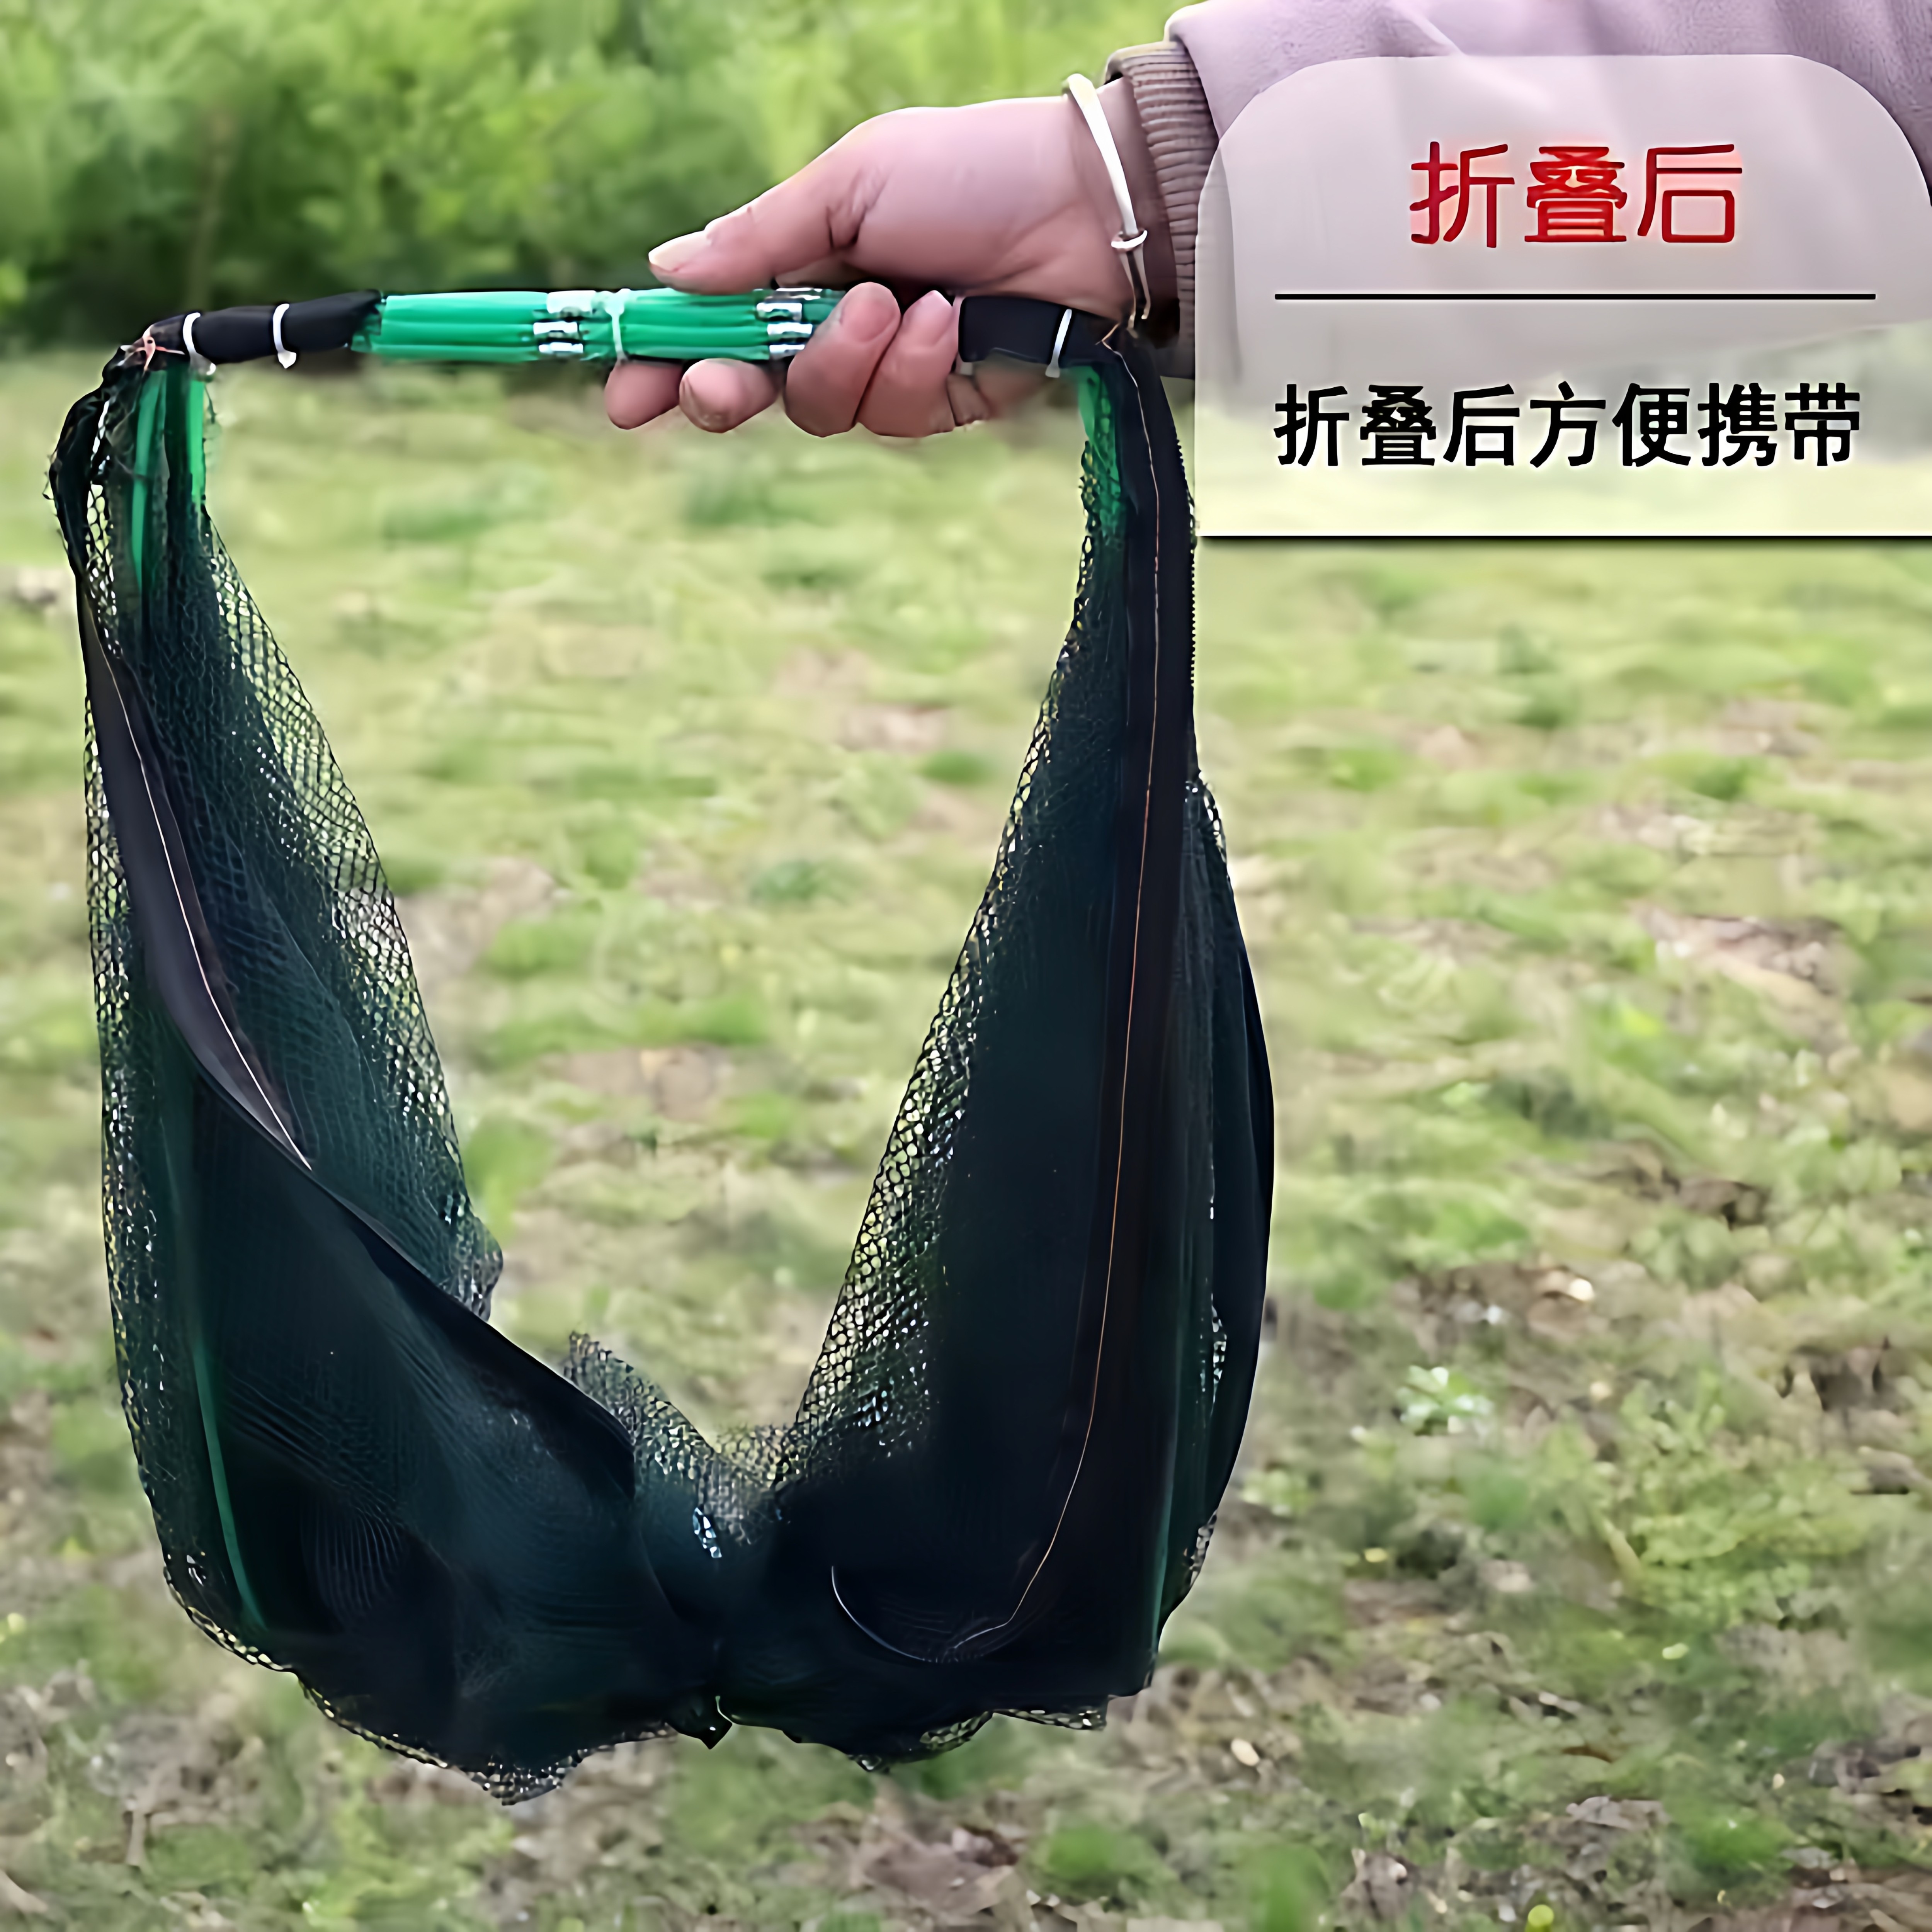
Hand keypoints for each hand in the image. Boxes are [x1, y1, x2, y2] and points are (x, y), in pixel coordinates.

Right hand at [604, 84, 1163, 441]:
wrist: (1083, 207)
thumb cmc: (968, 171)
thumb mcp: (849, 183)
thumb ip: (759, 238)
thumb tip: (664, 272)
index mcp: (798, 264)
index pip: (710, 325)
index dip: (659, 361)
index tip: (623, 393)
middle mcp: (832, 326)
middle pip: (748, 390)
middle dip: (725, 390)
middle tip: (719, 383)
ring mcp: (884, 371)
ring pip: (818, 410)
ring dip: (844, 360)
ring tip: (896, 300)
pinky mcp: (938, 406)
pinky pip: (892, 417)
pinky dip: (912, 369)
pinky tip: (949, 322)